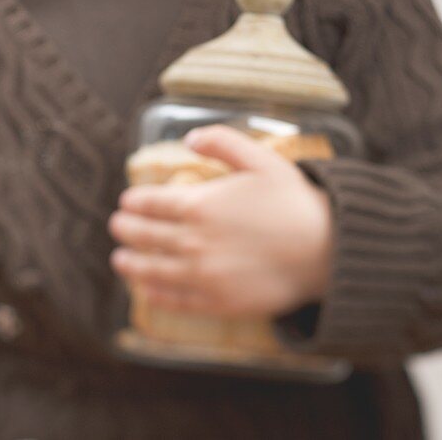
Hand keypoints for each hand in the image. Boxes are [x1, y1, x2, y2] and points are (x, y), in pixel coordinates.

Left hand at [108, 124, 334, 318]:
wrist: (324, 249)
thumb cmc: (293, 200)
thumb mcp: (259, 157)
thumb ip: (221, 141)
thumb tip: (190, 138)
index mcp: (200, 204)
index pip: (153, 203)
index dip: (135, 201)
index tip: (125, 201)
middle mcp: (195, 242)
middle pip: (148, 236)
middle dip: (127, 230)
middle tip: (116, 226)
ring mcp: (204, 275)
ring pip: (155, 270)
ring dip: (133, 265)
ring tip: (120, 260)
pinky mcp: (219, 302)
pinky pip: (178, 300)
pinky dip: (157, 296)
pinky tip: (148, 292)